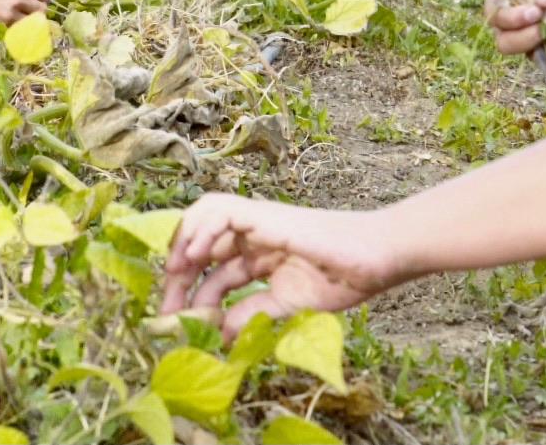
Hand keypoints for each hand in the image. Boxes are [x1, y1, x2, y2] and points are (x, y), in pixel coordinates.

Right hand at [0, 0, 48, 26]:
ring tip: (21, 18)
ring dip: (29, 21)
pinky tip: (12, 24)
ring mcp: (11, 14)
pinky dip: (18, 29)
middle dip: (37, 10)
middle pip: (42, 10)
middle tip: (29, 10)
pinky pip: (19, 31)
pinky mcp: (2, 26)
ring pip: (33, 23)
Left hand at [162, 194, 404, 337]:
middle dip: (177, 275)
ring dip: (182, 244)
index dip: (190, 294)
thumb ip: (253, 314)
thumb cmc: (343, 277)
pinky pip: (222, 210)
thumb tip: (218, 335)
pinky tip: (192, 258)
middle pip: (200, 245)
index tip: (176, 322)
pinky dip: (201, 229)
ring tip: (173, 277)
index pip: (211, 269)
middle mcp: (253, 235)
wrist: (378, 258)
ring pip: (203, 216)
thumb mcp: (288, 304)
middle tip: (166, 312)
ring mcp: (259, 221)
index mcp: (258, 256)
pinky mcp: (267, 214)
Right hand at [485, 0, 545, 54]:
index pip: (495, 14)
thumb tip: (541, 1)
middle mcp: (515, 19)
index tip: (534, 12)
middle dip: (521, 39)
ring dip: (542, 46)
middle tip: (542, 29)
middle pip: (504, 41)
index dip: (509, 18)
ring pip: (526, 53)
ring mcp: (534, 34)